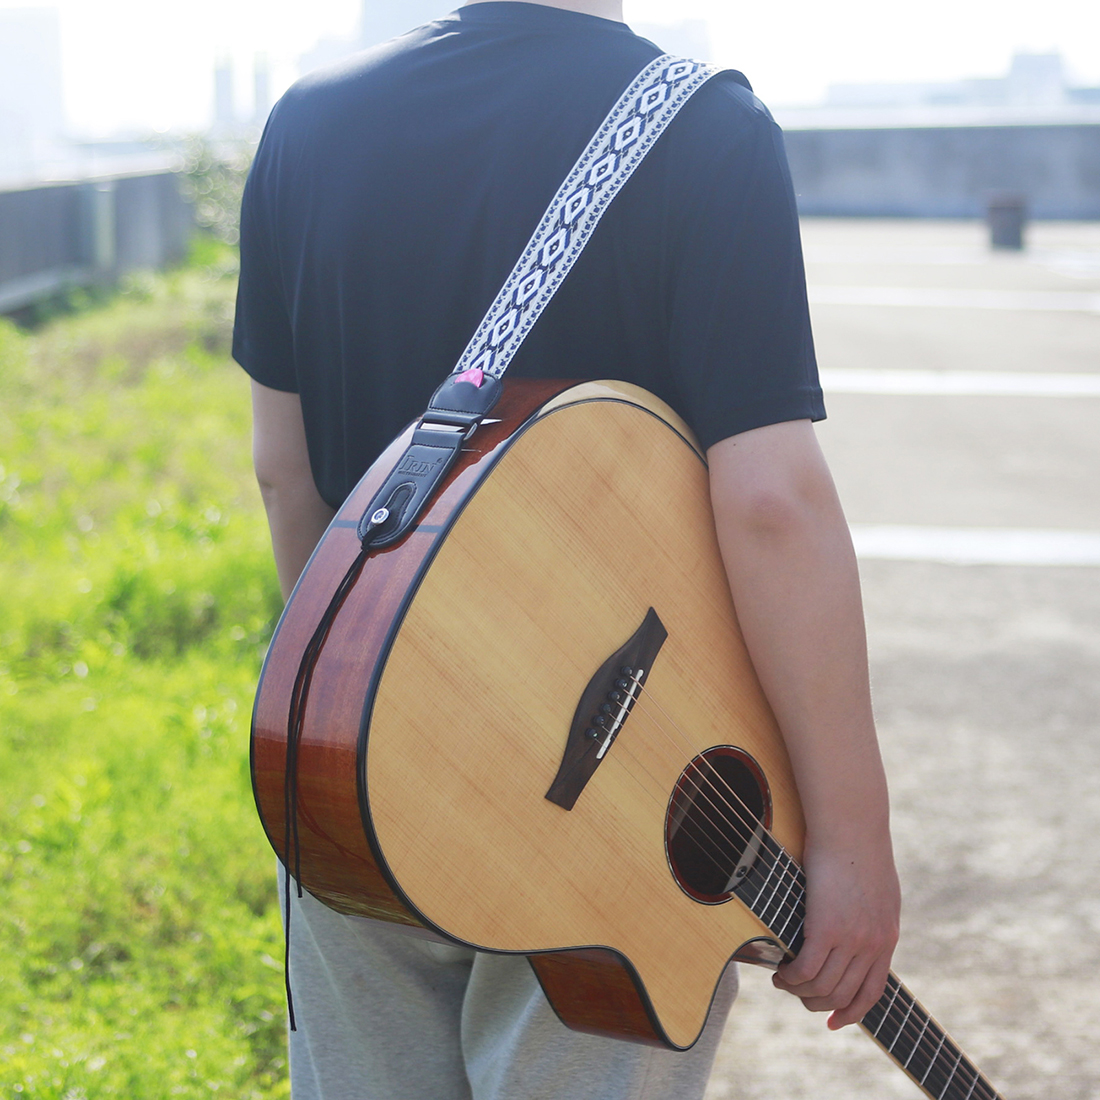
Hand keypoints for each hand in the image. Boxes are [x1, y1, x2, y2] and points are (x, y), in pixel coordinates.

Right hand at [772, 830, 900, 1029]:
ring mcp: (852, 940)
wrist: (852, 826)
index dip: (852, 1011)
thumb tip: (859, 921)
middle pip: (843, 995)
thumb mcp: (878, 889)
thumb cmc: (857, 845)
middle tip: (795, 994)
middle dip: (817, 1004)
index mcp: (886, 937)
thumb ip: (871, 913)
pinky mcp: (827, 929)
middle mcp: (873, 945)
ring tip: (781, 980)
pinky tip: (779, 969)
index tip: (834, 1021)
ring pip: (823, 987)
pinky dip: (791, 976)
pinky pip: (806, 969)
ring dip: (798, 991)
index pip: (873, 991)